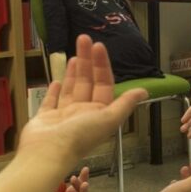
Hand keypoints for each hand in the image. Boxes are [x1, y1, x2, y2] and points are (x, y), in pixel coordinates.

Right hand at [19, 34, 147, 164]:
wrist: (47, 153)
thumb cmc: (79, 135)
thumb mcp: (108, 118)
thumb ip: (125, 104)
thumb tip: (145, 91)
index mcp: (99, 113)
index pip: (104, 83)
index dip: (103, 65)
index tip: (98, 46)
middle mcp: (83, 113)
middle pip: (87, 82)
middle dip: (88, 61)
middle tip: (83, 38)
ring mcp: (63, 116)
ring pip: (72, 89)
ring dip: (74, 72)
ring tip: (76, 54)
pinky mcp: (45, 118)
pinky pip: (52, 101)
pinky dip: (55, 91)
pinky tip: (58, 80)